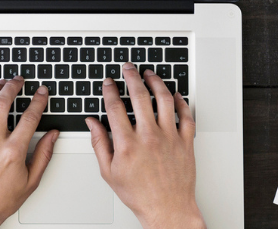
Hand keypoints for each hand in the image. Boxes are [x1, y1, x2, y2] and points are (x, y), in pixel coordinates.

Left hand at [0, 79, 58, 228]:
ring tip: (0, 83)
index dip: (38, 100)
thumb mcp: (29, 182)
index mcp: (12, 152)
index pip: (29, 117)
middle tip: (18, 80)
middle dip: (13, 86)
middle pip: (3, 102)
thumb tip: (52, 136)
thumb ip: (43, 156)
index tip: (41, 92)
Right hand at [85, 64, 203, 228]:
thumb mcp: (109, 172)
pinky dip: (181, 102)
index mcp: (127, 144)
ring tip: (150, 74)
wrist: (167, 209)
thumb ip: (99, 144)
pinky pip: (185, 115)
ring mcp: (169, 137)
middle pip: (139, 96)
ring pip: (164, 100)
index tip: (109, 82)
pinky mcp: (186, 142)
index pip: (115, 107)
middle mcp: (149, 136)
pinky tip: (175, 94)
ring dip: (156, 82)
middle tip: (128, 68)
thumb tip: (92, 123)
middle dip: (131, 77)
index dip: (110, 90)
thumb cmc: (139, 194)